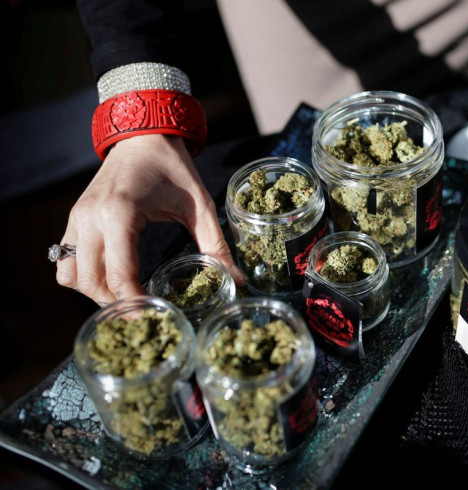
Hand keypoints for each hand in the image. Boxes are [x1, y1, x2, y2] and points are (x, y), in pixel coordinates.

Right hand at [56, 134, 245, 305]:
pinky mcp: (74, 219)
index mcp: (120, 212)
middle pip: (91, 282)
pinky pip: (65, 261)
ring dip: (96, 294)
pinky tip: (112, 280)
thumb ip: (216, 245)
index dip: (134, 303)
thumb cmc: (173, 167)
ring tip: (128, 299)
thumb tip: (240, 280)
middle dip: (117, 304)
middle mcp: (90, 217)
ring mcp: (77, 219)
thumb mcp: (199, 205)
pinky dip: (83, 278)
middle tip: (146, 315)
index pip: (119, 274)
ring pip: (71, 276)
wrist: (143, 134)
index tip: (155, 319)